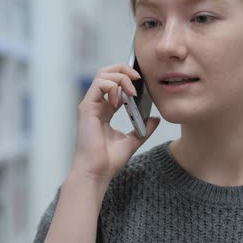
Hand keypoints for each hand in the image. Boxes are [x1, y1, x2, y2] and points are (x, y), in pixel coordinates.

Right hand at [71, 64, 159, 187]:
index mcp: (106, 110)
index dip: (128, 77)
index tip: (142, 81)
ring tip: (132, 90)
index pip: (114, 83)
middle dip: (124, 69)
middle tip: (138, 77)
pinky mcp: (87, 108)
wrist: (97, 172)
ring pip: (102, 75)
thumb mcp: (133, 140)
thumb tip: (155, 118)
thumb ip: (144, 128)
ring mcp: (91, 105)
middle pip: (107, 73)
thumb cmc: (109, 161)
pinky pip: (99, 84)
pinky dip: (113, 86)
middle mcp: (97, 105)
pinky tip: (121, 100)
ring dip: (121, 77)